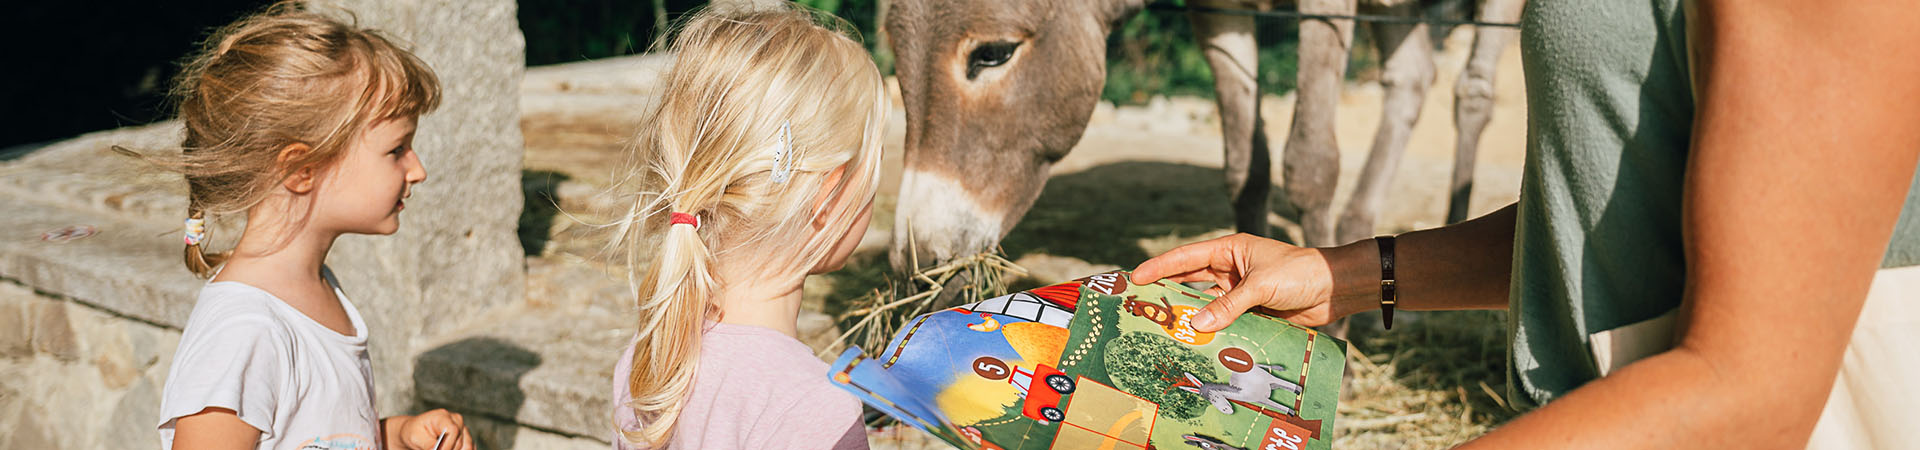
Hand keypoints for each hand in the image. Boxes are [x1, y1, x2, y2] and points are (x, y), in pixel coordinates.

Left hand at [390, 409, 472, 449]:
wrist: (416, 432)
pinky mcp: (465, 437)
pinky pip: (470, 448)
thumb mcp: (416, 437)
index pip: (453, 430)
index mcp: (443, 416)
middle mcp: (456, 421)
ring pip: (466, 447)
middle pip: (459, 441)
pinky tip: (449, 449)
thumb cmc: (415, 431)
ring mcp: (462, 428)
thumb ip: (427, 444)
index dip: (447, 445)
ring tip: (440, 448)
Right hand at [1132, 233, 1368, 330]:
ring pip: (1207, 306)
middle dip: (1169, 294)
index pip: (1187, 258)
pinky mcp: (1252, 312)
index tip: (1135, 277)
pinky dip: (1213, 332)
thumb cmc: (1300, 272)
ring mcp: (1240, 292)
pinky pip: (1225, 322)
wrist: (1334, 289)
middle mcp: (1231, 270)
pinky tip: (1197, 344)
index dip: (1160, 267)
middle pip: (1192, 282)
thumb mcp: (1261, 285)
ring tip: (1165, 331)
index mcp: (1230, 250)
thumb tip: (1197, 325)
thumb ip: (1229, 305)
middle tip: (1142, 307)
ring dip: (1192, 317)